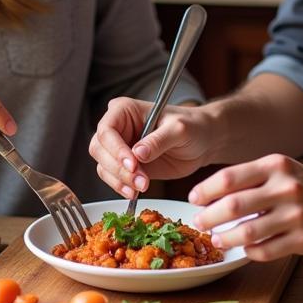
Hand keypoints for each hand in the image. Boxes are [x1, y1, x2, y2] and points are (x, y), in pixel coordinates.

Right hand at [88, 97, 215, 198]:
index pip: (107, 130)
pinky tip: (135, 192)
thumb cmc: (192, 127)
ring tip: (141, 188)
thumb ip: (158, 140)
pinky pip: (113, 178)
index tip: (132, 164)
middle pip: (99, 150)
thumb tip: (138, 153)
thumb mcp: (178, 129)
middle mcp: (117, 128)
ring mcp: (120, 148)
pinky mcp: (126, 166)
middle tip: (138, 180)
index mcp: (124, 110)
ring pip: (103, 166)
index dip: (115, 149)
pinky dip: (121, 187)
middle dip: (117, 168)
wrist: (203, 143)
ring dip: (119, 181)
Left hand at [188, 154, 302, 260]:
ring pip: (247, 232)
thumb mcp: (280, 170)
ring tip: (216, 239)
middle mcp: (286, 188)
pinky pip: (265, 250)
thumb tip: (209, 192)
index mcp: (275, 166)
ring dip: (225, 238)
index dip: (206, 190)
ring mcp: (295, 216)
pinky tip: (243, 248)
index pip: (230, 178)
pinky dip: (249, 251)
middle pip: (234, 205)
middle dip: (209, 216)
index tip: (193, 199)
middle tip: (198, 222)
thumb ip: (250, 178)